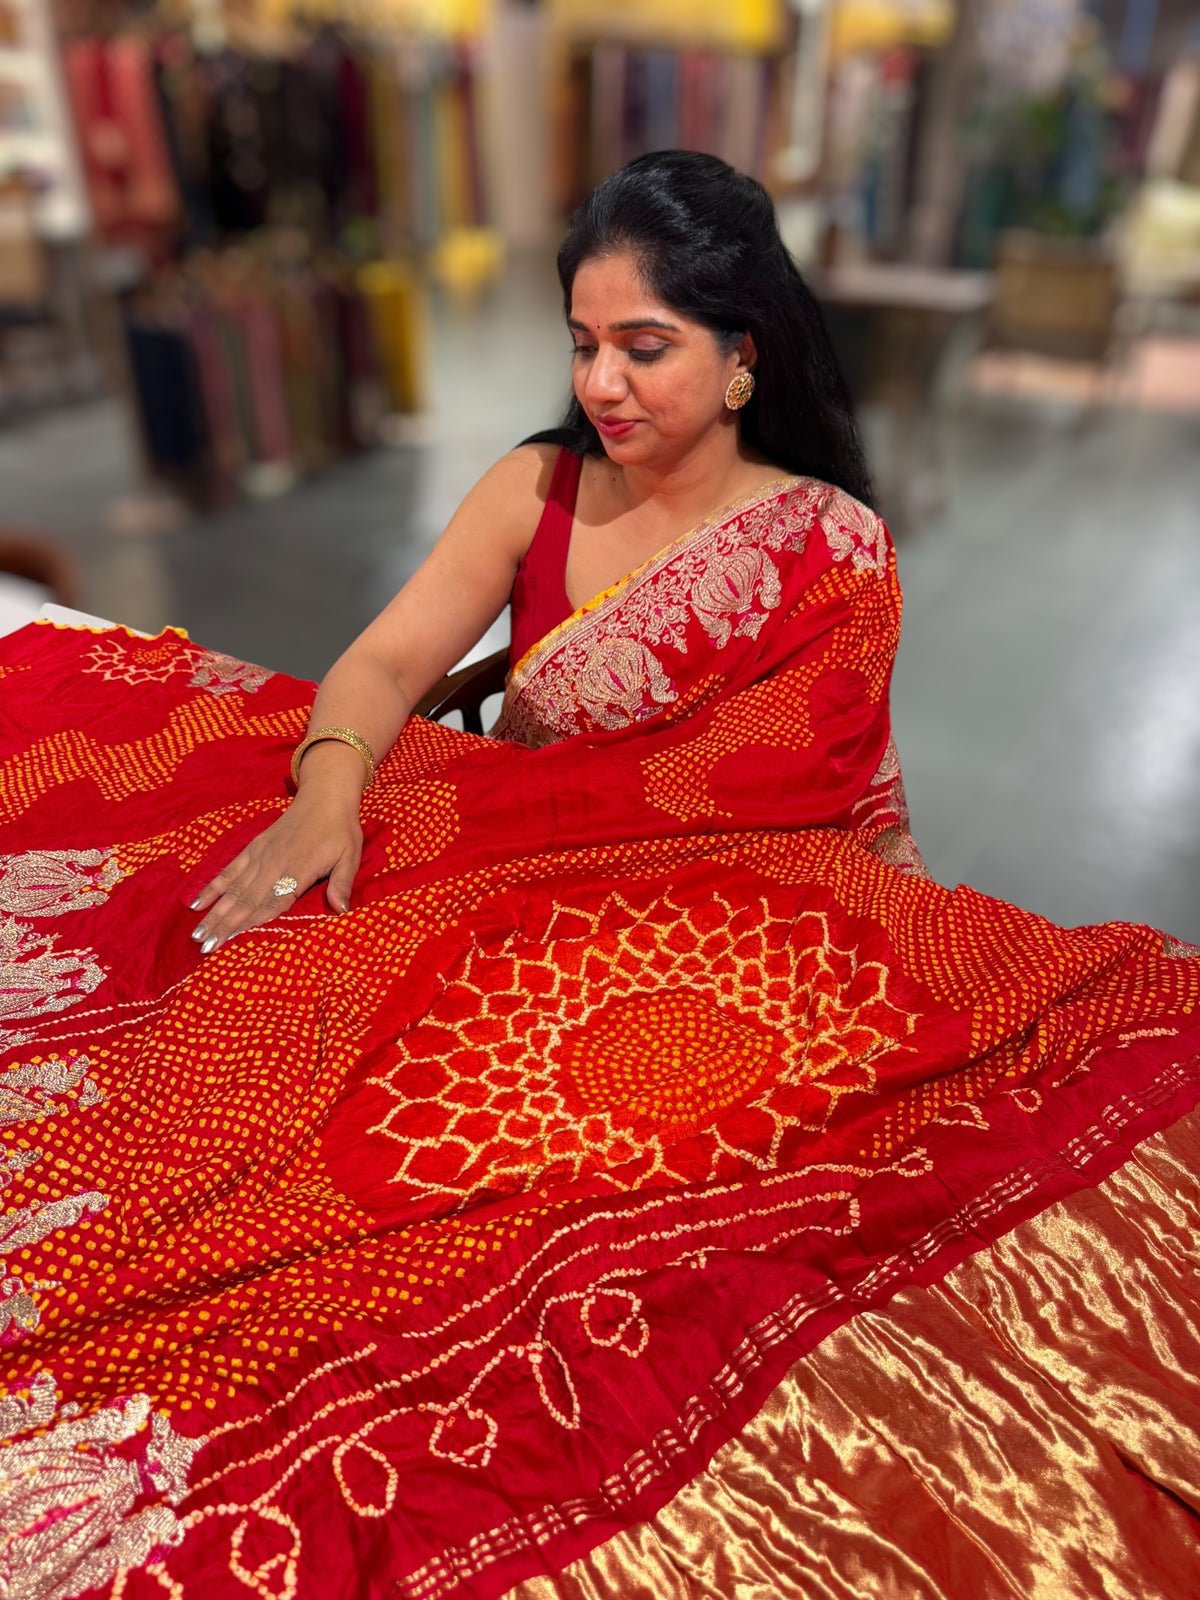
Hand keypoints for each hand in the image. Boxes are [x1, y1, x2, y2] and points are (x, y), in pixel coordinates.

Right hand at [188, 792, 362, 953]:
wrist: (324, 797)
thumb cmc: (340, 830)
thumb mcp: (350, 856)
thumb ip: (342, 884)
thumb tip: (341, 910)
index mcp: (298, 870)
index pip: (271, 903)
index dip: (250, 923)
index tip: (230, 941)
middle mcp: (273, 864)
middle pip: (245, 901)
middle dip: (223, 925)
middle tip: (204, 946)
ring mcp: (260, 856)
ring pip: (233, 890)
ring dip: (214, 912)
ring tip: (196, 933)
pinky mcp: (253, 849)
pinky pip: (229, 871)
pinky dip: (213, 887)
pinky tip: (197, 903)